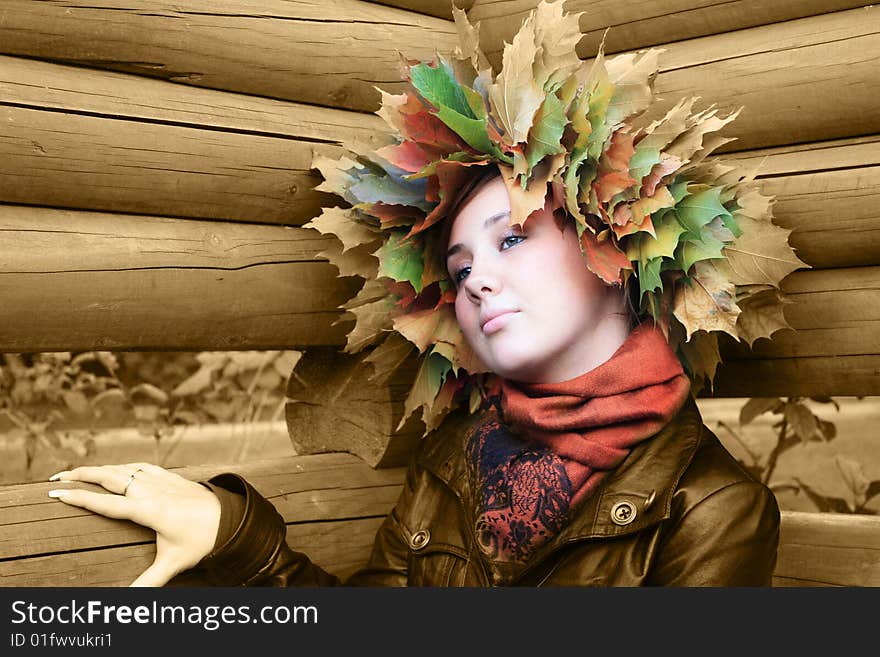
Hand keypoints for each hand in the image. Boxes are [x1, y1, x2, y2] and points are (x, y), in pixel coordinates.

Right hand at [48, 462, 220, 586]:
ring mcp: (162, 481)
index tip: (57, 494)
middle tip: (55, 480)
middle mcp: (152, 491)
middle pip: (110, 477)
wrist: (232, 518)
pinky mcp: (171, 476)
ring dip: (98, 469)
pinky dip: (123, 465)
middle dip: (81, 476)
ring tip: (76, 472)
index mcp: (149, 510)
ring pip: (124, 469)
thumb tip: (129, 603)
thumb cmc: (201, 541)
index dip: (81, 498)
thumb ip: (148, 583)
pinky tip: (115, 468)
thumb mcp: (173, 563)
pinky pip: (141, 466)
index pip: (107, 503)